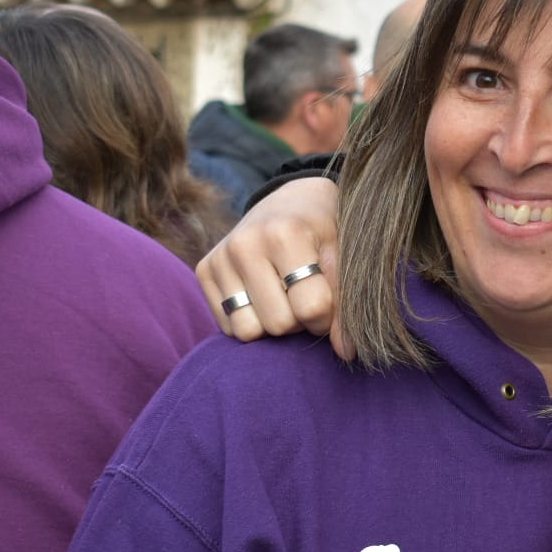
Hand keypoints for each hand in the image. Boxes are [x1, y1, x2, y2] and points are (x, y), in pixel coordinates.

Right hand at [195, 176, 350, 356]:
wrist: (292, 199)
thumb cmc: (325, 229)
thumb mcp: (344, 256)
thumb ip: (346, 302)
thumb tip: (346, 352)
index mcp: (286, 234)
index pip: (310, 308)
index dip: (326, 316)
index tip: (328, 299)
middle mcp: (245, 244)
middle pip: (279, 324)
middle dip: (299, 321)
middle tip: (304, 295)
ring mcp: (220, 257)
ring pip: (248, 331)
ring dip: (272, 324)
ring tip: (284, 297)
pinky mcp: (204, 270)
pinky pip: (228, 326)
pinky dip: (250, 320)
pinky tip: (262, 296)